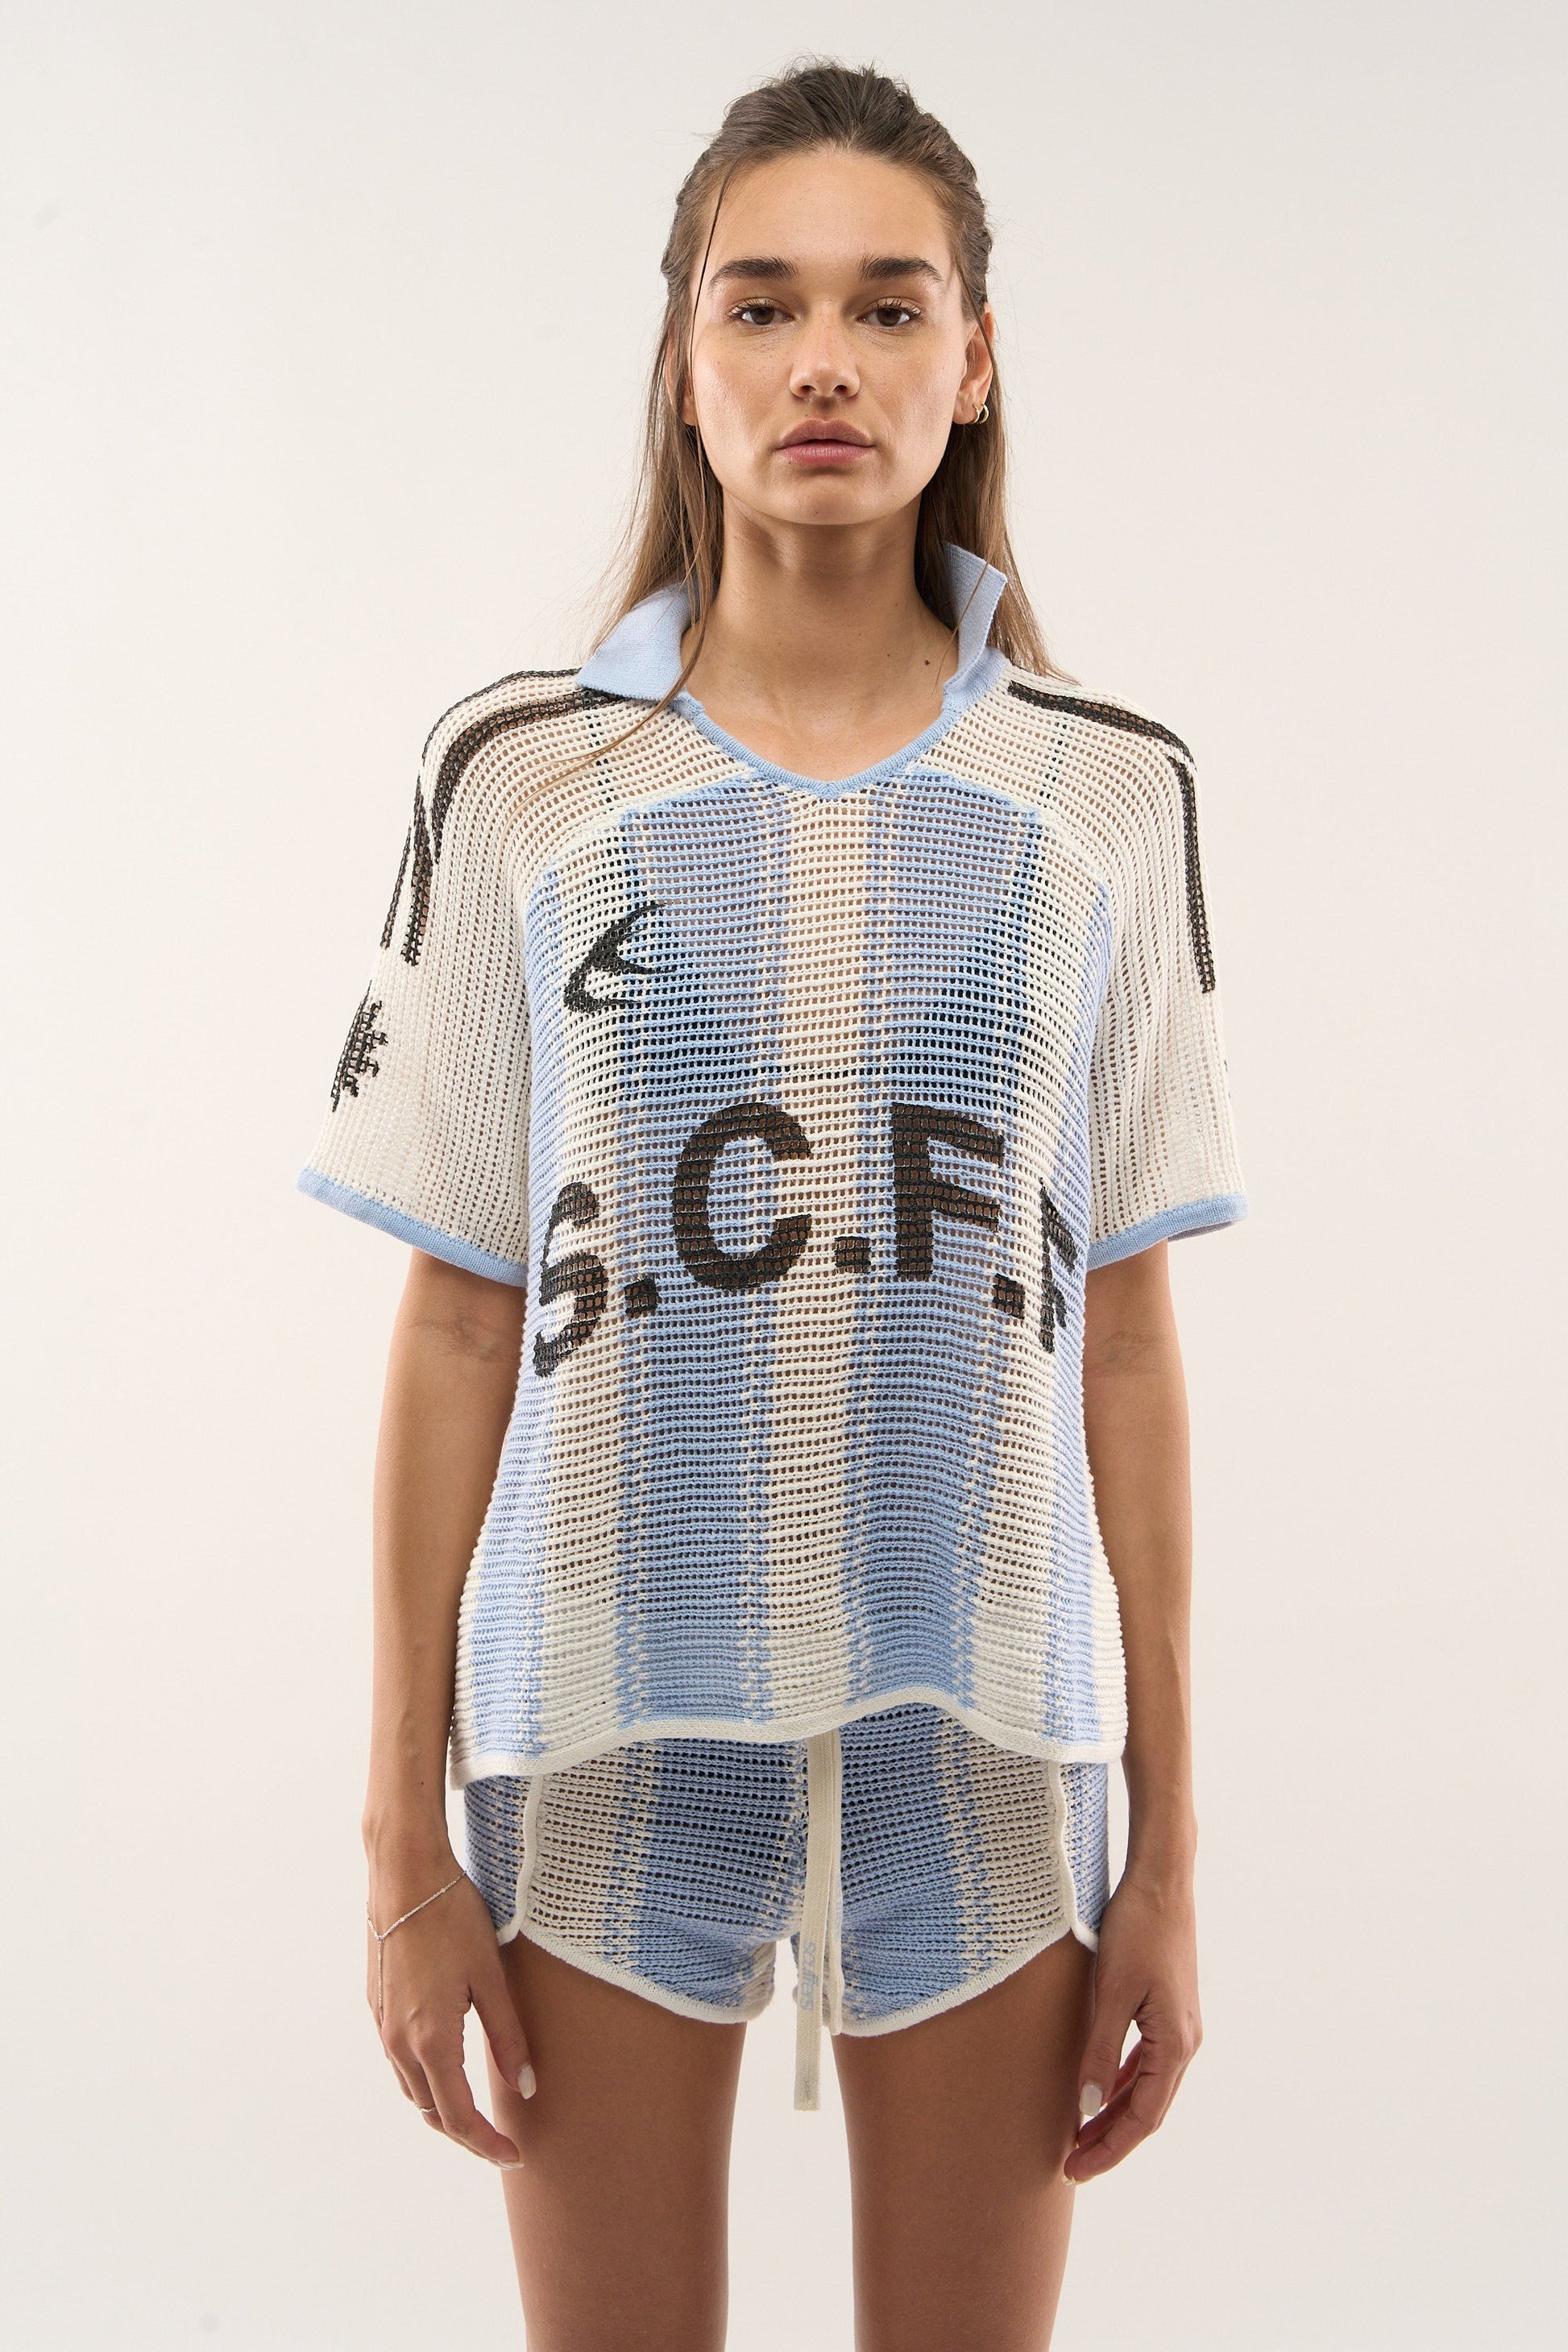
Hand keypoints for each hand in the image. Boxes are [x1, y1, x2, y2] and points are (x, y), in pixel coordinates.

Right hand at [367, 1858, 536, 2164]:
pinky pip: (399, 2061)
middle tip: (500, 2141)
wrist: (404, 1876)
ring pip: (411, 2089)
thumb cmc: (453, 1919)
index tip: (513, 2155)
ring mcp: (382, 2024)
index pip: (458, 2117)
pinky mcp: (377, 2005)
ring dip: (441, 2107)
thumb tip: (526, 2087)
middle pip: (430, 2111)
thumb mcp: (492, 1978)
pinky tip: (447, 2065)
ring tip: (477, 2110)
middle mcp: (399, 2042)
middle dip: (464, 2133)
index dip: (486, 2144)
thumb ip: (508, 2037)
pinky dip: (424, 2078)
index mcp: (431, 2040)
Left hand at [1064, 1858, 1201, 2182]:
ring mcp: (1181, 2026)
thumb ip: (1099, 2050)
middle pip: (1148, 2110)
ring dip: (1116, 2114)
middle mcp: (1186, 2042)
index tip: (1074, 2169)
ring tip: (1081, 2137)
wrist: (1161, 1881)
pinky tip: (1101, 2090)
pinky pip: (1147, 2062)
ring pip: (1148, 2088)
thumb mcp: (1111, 1991)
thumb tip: (1087, 2108)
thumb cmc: (1136, 1930)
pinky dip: (1123, 2082)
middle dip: (1110, 2141)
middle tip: (1071, 2165)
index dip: (1109, 2149)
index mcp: (1176, 2044)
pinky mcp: (1169, 2010)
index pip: (1143, 2118)